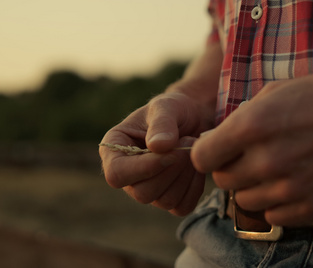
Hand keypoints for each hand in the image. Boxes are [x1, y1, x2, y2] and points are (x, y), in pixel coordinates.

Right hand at [100, 92, 207, 215]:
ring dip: (185, 175)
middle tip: (188, 141)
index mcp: (114, 151)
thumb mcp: (167, 106)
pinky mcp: (170, 199)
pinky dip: (195, 187)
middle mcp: (128, 176)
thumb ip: (162, 123)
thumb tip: (158, 147)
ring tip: (193, 149)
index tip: (170, 149)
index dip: (143, 168)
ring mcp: (149, 190)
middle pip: (143, 193)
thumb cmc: (174, 109)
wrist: (194, 118)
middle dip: (171, 169)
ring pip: (165, 201)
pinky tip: (197, 166)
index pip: (116, 175)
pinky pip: (182, 206)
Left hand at [191, 69, 312, 225]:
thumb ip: (241, 119)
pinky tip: (288, 182)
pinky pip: (272, 216)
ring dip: (251, 186)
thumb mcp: (275, 92)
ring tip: (271, 168)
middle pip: (222, 181)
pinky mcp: (311, 205)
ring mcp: (289, 187)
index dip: (207, 152)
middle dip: (229, 168)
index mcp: (252, 126)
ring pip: (244, 201)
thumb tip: (218, 140)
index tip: (216, 150)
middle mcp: (267, 160)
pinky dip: (274, 203)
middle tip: (247, 156)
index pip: (202, 157)